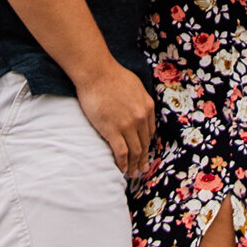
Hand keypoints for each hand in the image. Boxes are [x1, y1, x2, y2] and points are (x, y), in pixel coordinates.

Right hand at [76, 57, 156, 175]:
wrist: (96, 73)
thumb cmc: (112, 75)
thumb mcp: (135, 86)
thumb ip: (140, 99)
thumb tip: (139, 107)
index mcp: (147, 107)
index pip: (150, 132)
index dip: (147, 144)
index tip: (144, 152)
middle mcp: (140, 118)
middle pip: (144, 144)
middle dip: (143, 158)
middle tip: (142, 169)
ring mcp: (127, 125)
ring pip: (135, 151)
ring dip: (135, 164)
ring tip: (134, 173)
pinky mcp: (112, 130)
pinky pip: (121, 152)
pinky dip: (123, 163)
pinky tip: (122, 170)